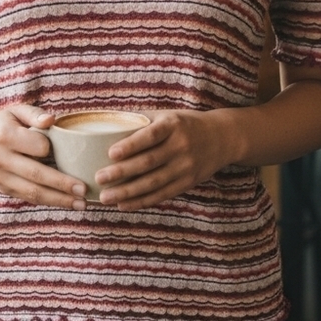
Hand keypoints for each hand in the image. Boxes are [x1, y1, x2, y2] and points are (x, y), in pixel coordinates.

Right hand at [0, 104, 87, 209]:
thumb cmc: (5, 123)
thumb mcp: (17, 111)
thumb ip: (35, 114)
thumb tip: (51, 120)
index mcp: (4, 135)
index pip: (37, 146)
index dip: (52, 148)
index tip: (66, 148)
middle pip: (36, 175)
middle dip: (62, 184)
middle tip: (84, 190)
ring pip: (32, 192)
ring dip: (58, 200)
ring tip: (81, 203)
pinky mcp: (3, 188)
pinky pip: (28, 197)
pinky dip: (49, 201)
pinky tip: (66, 202)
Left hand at [95, 110, 233, 210]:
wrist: (221, 138)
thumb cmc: (185, 124)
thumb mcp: (167, 115)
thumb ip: (141, 120)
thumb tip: (106, 123)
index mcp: (173, 125)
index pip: (150, 136)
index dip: (131, 145)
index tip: (111, 153)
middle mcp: (180, 146)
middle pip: (148, 162)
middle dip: (121, 173)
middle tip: (99, 178)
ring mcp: (185, 167)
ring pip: (153, 183)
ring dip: (127, 192)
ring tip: (105, 197)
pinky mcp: (187, 183)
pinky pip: (162, 195)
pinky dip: (141, 201)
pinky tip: (124, 205)